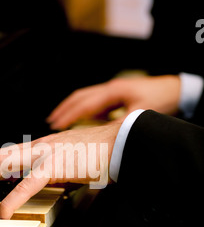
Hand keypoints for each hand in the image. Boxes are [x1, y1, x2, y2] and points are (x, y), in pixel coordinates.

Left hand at [0, 119, 123, 218]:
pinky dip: (12, 200)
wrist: (119, 142)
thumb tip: (46, 181)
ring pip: (3, 163)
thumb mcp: (70, 159)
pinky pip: (27, 184)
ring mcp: (45, 154)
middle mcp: (39, 147)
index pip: (8, 153)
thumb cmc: (100, 152)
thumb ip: (55, 168)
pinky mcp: (55, 166)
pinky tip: (4, 213)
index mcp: (43, 146)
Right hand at [46, 75, 180, 129]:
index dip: (68, 115)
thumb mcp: (140, 114)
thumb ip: (120, 125)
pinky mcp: (116, 95)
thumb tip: (102, 137)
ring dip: (72, 108)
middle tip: (50, 121)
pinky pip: (94, 102)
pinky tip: (81, 119)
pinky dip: (83, 110)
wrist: (175, 89)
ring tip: (60, 119)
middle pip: (80, 97)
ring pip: (85, 98)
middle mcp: (109, 89)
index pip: (84, 104)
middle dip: (64, 109)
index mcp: (112, 92)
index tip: (55, 124)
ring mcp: (112, 91)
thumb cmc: (160, 99)